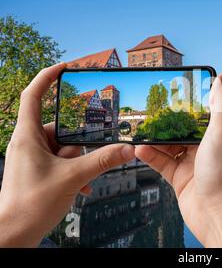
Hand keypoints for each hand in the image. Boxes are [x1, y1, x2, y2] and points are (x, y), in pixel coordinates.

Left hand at [0, 63, 134, 246]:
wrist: (13, 236)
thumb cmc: (30, 205)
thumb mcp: (72, 178)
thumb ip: (102, 160)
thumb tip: (127, 149)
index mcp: (27, 136)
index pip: (33, 95)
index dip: (48, 77)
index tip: (65, 67)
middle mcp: (29, 143)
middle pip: (60, 128)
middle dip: (79, 144)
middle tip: (86, 157)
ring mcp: (33, 158)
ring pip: (64, 148)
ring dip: (79, 163)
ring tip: (83, 180)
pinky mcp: (39, 171)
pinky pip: (62, 163)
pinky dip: (74, 172)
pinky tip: (83, 187)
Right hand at [135, 73, 221, 246]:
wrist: (217, 212)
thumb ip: (221, 104)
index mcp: (219, 135)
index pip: (203, 114)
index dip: (190, 103)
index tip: (175, 91)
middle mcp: (206, 148)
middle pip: (182, 129)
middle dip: (167, 121)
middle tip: (149, 109)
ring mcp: (192, 163)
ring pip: (169, 145)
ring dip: (154, 138)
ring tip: (139, 128)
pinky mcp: (180, 178)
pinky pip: (162, 163)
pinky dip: (150, 155)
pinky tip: (139, 148)